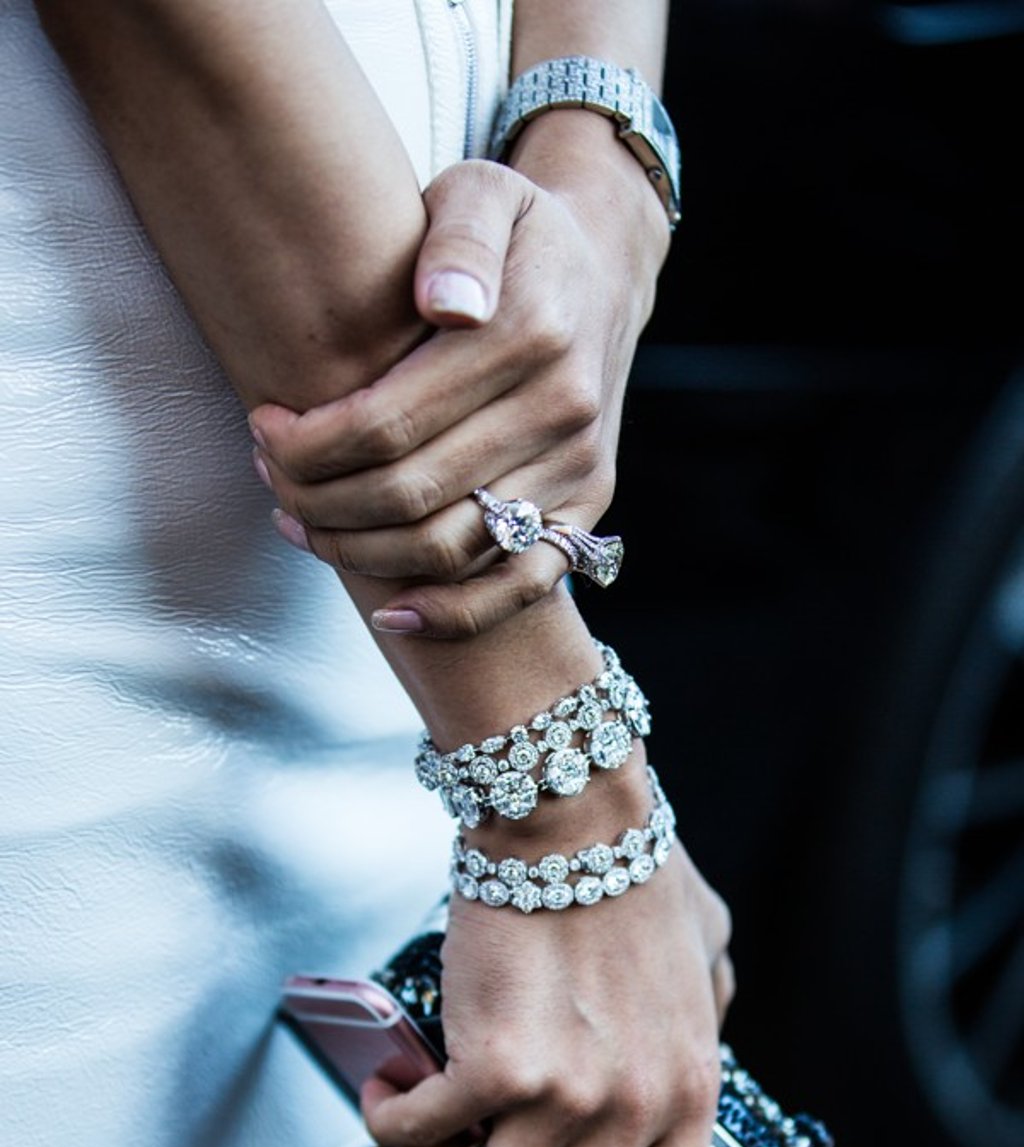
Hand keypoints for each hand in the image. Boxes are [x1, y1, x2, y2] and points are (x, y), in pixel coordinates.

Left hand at [249, 153, 666, 638]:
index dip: (308, 445)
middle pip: (408, 494)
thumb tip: (444, 303)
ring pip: (450, 548)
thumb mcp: (485, 191)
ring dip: (360, 553)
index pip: (387, 421)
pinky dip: (453, 614)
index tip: (262, 427)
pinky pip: (520, 587)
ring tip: (304, 522)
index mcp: (530, 333)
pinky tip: (389, 612)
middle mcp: (562, 409)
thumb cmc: (516, 235)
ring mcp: (577, 467)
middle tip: (270, 478)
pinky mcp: (587, 507)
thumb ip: (458, 237)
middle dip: (318, 500)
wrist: (603, 272)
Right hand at [361, 819, 733, 1146]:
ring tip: (426, 1118)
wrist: (573, 820)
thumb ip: (710, 1007)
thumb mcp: (709, 950)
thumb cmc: (636, 871)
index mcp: (690, 1095)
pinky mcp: (491, 1066)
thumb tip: (702, 1030)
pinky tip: (389, 1085)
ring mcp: (564, 1096)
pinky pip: (419, 1136)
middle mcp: (633, 1112)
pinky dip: (391, 1120)